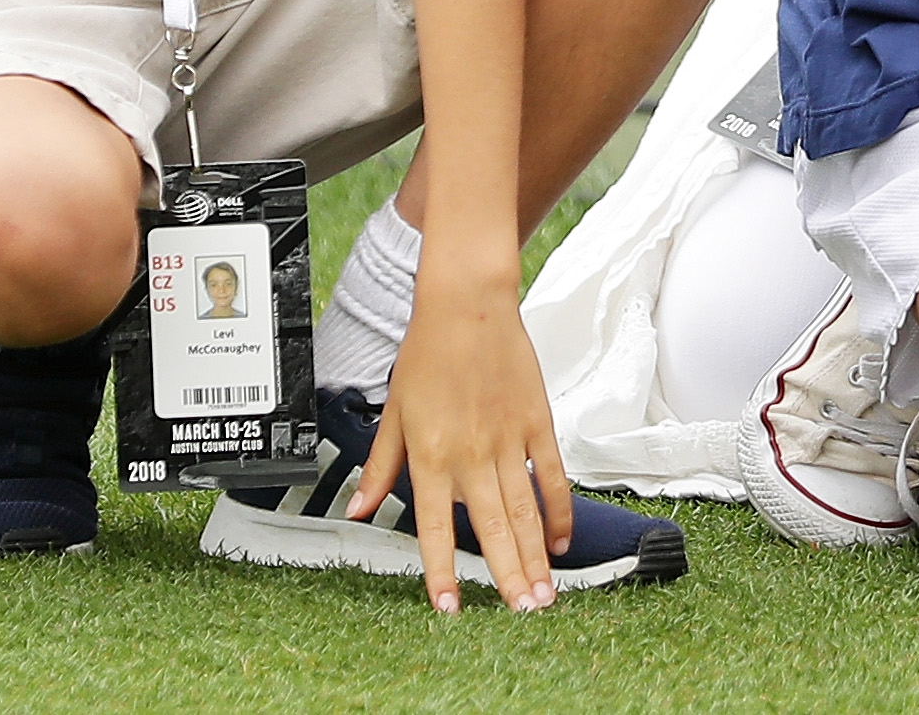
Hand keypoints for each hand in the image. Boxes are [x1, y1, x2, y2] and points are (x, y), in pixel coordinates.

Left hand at [353, 260, 563, 611]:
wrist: (467, 304)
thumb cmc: (426, 353)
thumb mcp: (394, 413)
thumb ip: (381, 467)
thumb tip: (357, 509)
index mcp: (431, 455)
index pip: (436, 527)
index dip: (441, 570)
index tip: (449, 608)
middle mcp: (471, 454)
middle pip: (493, 528)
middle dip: (508, 576)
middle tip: (522, 614)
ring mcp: (509, 440)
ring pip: (525, 511)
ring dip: (536, 556)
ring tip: (544, 595)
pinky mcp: (537, 423)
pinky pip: (552, 477)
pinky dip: (559, 511)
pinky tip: (561, 542)